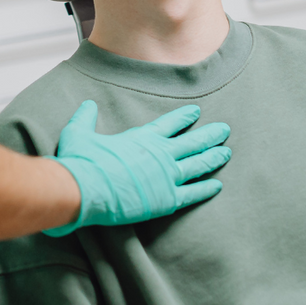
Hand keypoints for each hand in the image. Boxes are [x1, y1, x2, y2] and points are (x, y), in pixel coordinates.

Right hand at [45, 101, 230, 236]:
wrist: (83, 190)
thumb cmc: (81, 163)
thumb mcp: (79, 134)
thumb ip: (85, 118)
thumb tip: (87, 105)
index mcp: (141, 138)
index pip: (170, 124)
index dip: (184, 117)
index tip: (196, 112)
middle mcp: (159, 154)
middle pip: (192, 142)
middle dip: (210, 135)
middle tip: (224, 130)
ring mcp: (166, 177)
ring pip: (198, 164)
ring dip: (213, 157)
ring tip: (227, 151)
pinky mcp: (166, 200)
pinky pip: (193, 193)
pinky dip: (206, 189)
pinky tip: (218, 185)